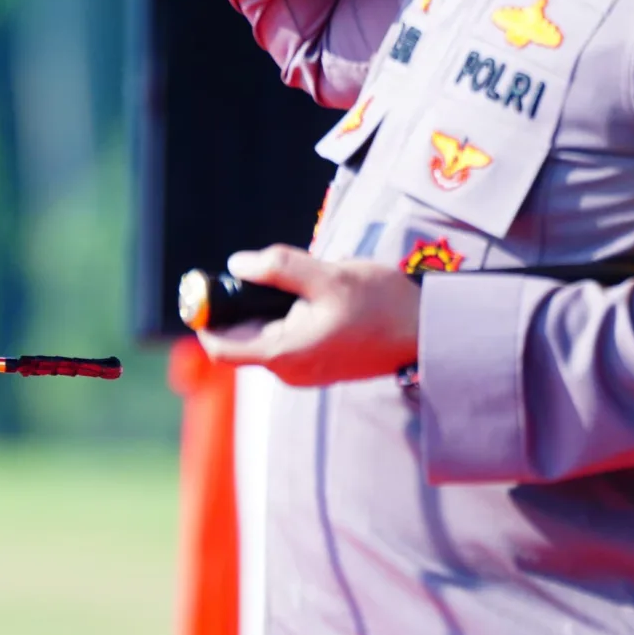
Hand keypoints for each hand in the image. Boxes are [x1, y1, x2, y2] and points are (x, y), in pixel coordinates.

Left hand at [193, 245, 417, 386]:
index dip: (206, 318)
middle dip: (248, 301)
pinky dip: (292, 314)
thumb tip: (238, 263)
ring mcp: (305, 371)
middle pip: (242, 335)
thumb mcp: (329, 275)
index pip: (219, 346)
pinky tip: (322, 296)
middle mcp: (288, 371)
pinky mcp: (320, 364)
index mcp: (283, 353)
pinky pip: (289, 336)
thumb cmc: (381, 305)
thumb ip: (280, 268)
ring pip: (267, 332)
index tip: (209, 287)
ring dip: (273, 305)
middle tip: (275, 272)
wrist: (428, 332)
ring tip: (310, 282)